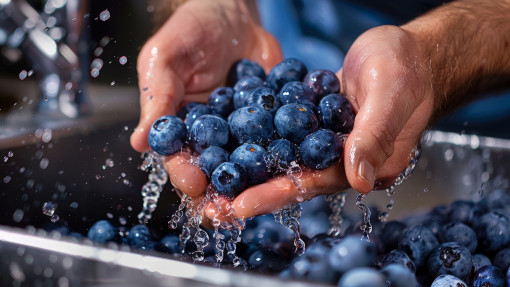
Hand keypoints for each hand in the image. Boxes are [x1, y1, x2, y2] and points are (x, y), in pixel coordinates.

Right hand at [130, 0, 282, 217]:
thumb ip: (157, 96)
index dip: (184, 173)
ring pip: (248, 164)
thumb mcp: (166, 57)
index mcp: (180, 128)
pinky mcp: (272, 123)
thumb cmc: (191, 30)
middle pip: (215, 172)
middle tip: (230, 210)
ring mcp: (243, 133)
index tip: (194, 183)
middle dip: (221, 193)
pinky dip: (287, 153)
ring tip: (263, 197)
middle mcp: (211, 137)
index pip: (179, 158)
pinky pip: (280, 141)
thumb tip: (138, 142)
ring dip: (255, 184)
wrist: (233, 13)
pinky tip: (296, 165)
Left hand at [214, 25, 434, 221]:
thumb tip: (359, 178)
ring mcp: (328, 142)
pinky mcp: (316, 122)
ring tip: (213, 178)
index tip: (241, 205)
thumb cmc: (409, 70)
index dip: (277, 194)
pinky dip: (259, 139)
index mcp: (366, 165)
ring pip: (284, 159)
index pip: (315, 184)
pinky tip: (230, 141)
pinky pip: (284, 132)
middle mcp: (343, 160)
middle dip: (253, 190)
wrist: (407, 52)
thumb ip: (376, 135)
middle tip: (214, 204)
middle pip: (292, 178)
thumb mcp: (393, 95)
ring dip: (250, 168)